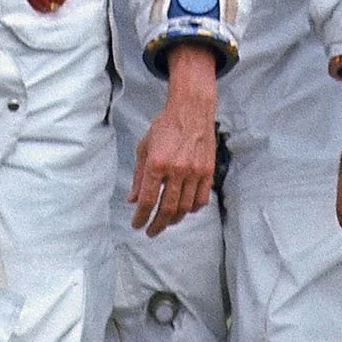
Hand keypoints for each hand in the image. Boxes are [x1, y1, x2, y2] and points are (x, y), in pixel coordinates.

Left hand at [129, 44, 217, 235]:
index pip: (148, 200)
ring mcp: (195, 171)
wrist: (191, 109)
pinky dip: (192, 209)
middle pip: (167, 209)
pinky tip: (185, 209)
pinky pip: (201, 199)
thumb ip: (139, 176)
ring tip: (166, 221)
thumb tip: (133, 200)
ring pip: (185, 208)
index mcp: (157, 163)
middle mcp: (177, 170)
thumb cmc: (166, 126)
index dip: (141, 217)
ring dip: (173, 219)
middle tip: (151, 231)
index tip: (137, 225)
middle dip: (157, 225)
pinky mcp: (208, 171)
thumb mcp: (145, 147)